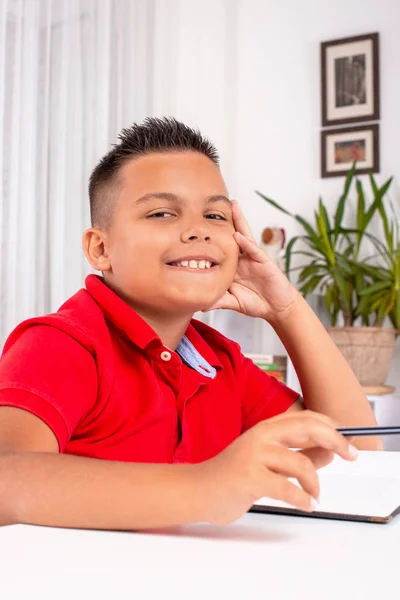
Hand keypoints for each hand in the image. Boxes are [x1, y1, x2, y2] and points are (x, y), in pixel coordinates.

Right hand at [194, 410, 357, 525]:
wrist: (198, 490)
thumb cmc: (233, 475)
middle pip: (308, 428)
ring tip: (314, 496)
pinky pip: (287, 489)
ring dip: (315, 484)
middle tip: (351, 456)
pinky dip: (303, 499)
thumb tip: (331, 451)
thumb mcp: (269, 460)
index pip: (306, 418)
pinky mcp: (249, 477)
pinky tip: (306, 505)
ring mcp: (254, 455)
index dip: (332, 428)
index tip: (348, 443)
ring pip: (300, 464)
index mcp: (266, 428)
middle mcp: (261, 436)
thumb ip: (299, 454)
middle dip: (335, 440)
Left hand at [204, 200, 298, 321]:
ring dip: (239, 220)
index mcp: (233, 266)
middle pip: (232, 235)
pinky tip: (239, 235)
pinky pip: (254, 250)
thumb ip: (219, 301)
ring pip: (244, 236)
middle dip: (226, 220)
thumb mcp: (234, 302)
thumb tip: (201, 306)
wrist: (276, 308)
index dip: (212, 235)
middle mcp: (242, 258)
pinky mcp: (264, 262)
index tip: (199, 224)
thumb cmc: (256, 302)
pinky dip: (246, 242)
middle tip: (215, 203)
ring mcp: (253, 258)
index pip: (221, 247)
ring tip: (232, 206)